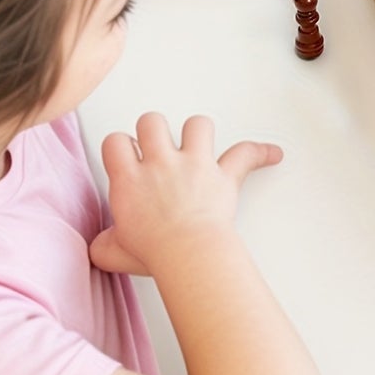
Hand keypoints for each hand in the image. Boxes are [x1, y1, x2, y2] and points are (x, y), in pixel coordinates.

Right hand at [96, 114, 282, 274]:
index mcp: (130, 179)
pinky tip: (273, 154)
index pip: (115, 141)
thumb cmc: (153, 252)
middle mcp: (161, 163)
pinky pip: (246, 154)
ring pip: (197, 124)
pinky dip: (261, 153)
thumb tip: (100, 245)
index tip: (126, 157)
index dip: (120, 146)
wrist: (186, 252)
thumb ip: (103, 243)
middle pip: (152, 121)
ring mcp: (194, 163)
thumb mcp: (111, 251)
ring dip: (197, 132)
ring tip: (197, 144)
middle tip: (157, 147)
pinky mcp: (223, 174)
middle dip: (153, 130)